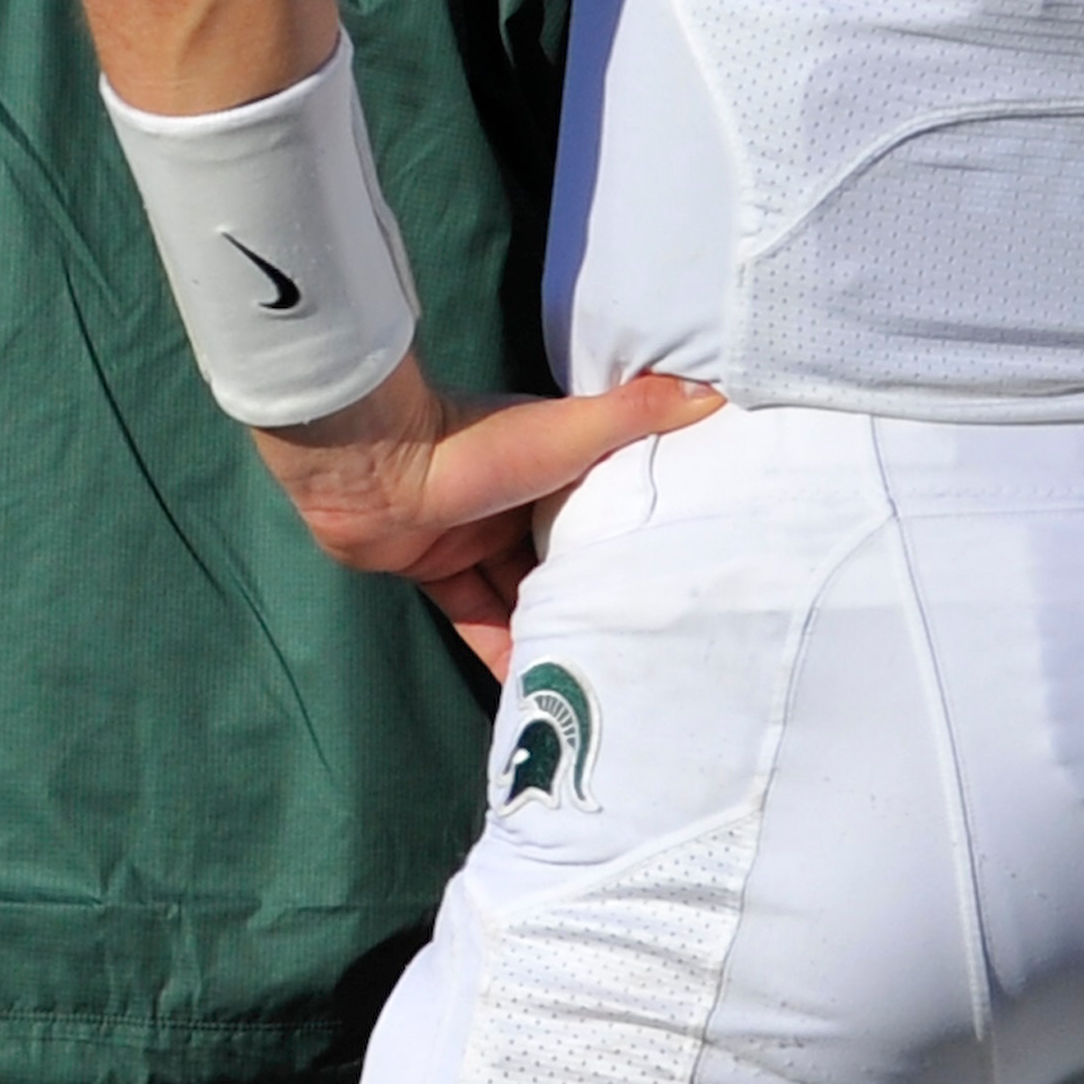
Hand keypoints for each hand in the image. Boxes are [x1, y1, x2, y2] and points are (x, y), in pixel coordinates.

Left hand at [256, 356, 720, 674]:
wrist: (371, 466)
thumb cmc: (476, 444)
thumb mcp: (568, 430)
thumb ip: (635, 412)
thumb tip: (712, 391)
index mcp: (554, 461)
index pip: (608, 505)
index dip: (640, 536)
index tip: (683, 576)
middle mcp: (518, 500)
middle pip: (567, 557)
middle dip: (599, 595)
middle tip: (650, 649)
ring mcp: (476, 537)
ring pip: (525, 595)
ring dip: (554, 631)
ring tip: (604, 683)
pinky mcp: (438, 569)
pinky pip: (478, 620)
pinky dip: (502, 653)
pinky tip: (535, 692)